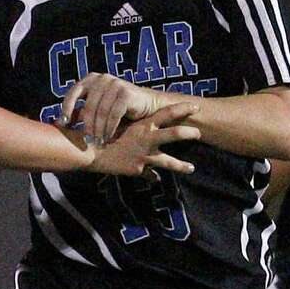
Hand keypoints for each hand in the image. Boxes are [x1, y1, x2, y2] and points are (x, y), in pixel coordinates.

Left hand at [62, 73, 157, 143]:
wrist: (148, 106)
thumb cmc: (120, 109)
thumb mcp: (97, 109)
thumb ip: (80, 113)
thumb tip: (58, 123)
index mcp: (91, 79)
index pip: (73, 92)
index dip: (66, 108)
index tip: (63, 124)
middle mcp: (102, 79)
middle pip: (88, 105)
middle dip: (87, 125)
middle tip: (87, 140)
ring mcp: (115, 84)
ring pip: (101, 111)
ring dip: (99, 129)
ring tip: (98, 142)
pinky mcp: (126, 93)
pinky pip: (113, 114)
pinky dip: (110, 128)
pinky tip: (108, 137)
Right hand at [83, 100, 199, 176]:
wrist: (89, 149)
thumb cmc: (100, 131)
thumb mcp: (117, 124)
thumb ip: (130, 125)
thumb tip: (131, 119)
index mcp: (142, 125)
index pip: (166, 113)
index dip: (182, 109)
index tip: (195, 107)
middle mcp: (147, 138)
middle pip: (174, 134)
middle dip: (188, 133)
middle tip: (199, 133)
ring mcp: (143, 155)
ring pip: (167, 161)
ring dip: (181, 165)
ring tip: (192, 168)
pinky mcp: (137, 169)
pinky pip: (149, 175)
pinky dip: (153, 178)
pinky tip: (157, 181)